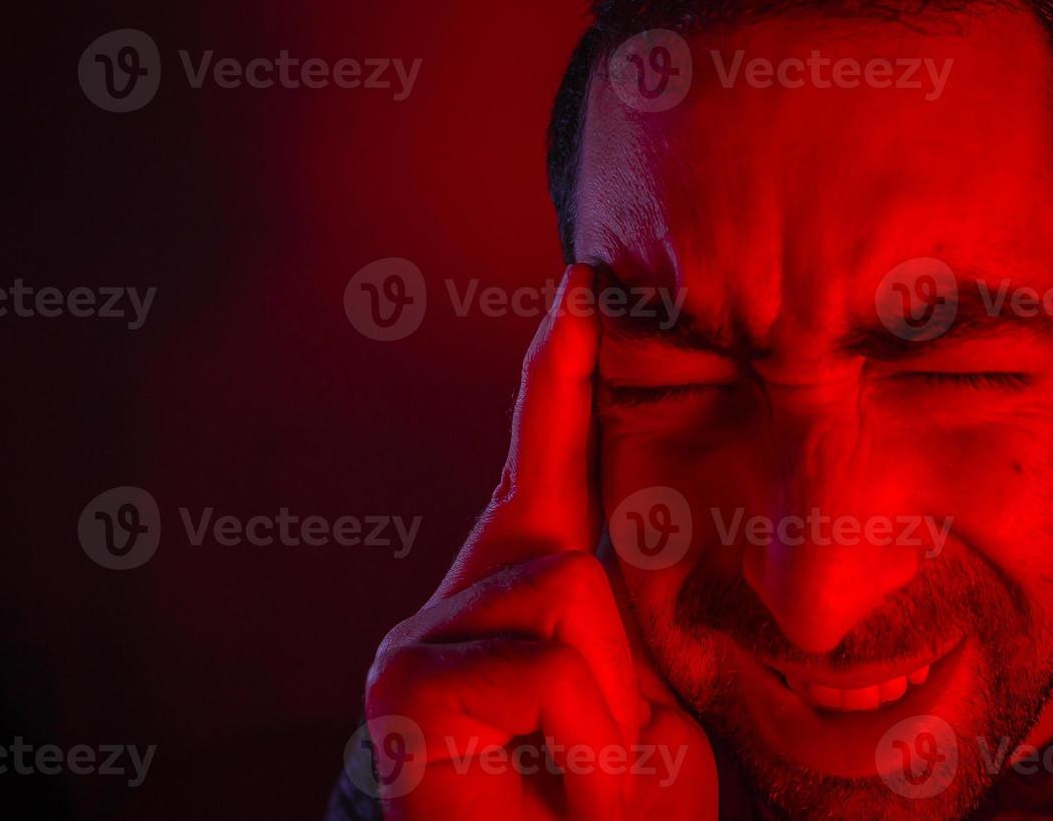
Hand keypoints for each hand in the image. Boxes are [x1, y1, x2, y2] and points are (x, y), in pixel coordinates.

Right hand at [362, 264, 717, 819]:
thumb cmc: (613, 805)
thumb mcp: (648, 693)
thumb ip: (627, 611)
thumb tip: (624, 546)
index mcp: (527, 583)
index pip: (545, 455)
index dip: (559, 369)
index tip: (581, 283)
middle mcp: (460, 596)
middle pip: (576, 557)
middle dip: (618, 670)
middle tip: (600, 752)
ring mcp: (421, 639)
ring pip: (564, 599)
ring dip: (606, 715)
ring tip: (576, 773)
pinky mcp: (403, 684)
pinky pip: (541, 662)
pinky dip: (576, 739)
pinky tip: (541, 782)